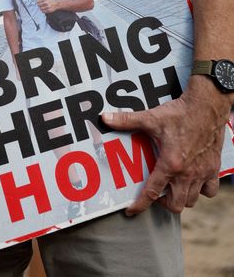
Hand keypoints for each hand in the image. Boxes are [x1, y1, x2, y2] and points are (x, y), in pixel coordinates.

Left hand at [36, 0, 63, 13]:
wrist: (56, 3)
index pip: (37, 1)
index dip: (38, 1)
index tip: (39, 1)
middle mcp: (46, 2)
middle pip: (38, 5)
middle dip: (39, 5)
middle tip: (41, 4)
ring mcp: (48, 7)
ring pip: (40, 9)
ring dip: (41, 8)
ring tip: (43, 6)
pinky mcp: (49, 10)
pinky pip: (43, 11)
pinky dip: (43, 10)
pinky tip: (45, 8)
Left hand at [102, 76, 229, 213]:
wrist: (207, 106)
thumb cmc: (180, 113)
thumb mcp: (151, 117)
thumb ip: (127, 120)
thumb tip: (105, 118)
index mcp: (171, 163)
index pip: (153, 192)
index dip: (140, 205)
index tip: (131, 211)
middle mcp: (188, 173)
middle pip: (176, 204)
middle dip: (163, 204)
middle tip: (156, 194)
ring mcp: (203, 173)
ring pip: (192, 200)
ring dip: (181, 198)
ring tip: (171, 188)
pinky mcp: (213, 169)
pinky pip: (210, 191)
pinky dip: (201, 191)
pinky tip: (192, 181)